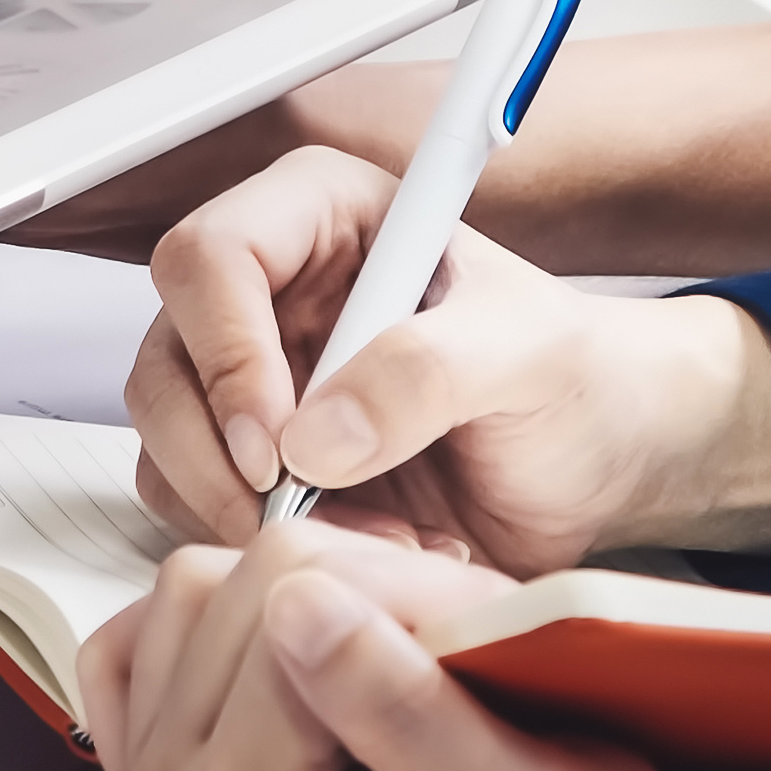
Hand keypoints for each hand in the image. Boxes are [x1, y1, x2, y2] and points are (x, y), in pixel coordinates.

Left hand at [80, 520, 770, 770]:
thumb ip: (408, 713)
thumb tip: (298, 604)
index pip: (287, 596)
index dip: (407, 592)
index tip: (481, 639)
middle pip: (229, 582)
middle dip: (360, 589)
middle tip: (452, 652)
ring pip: (197, 582)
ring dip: (311, 591)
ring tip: (401, 657)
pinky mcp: (167, 747)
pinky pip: (165, 618)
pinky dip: (247, 608)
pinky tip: (324, 650)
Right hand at [126, 148, 770, 565]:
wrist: (608, 466)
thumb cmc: (582, 381)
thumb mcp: (528, 357)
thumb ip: (425, 373)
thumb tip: (309, 437)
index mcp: (322, 217)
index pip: (209, 257)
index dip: (226, 350)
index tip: (278, 443)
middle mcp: (268, 292)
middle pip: (165, 359)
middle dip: (215, 451)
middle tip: (292, 513)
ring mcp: (250, 380)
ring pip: (162, 441)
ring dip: (236, 508)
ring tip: (358, 541)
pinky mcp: (252, 462)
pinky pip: (191, 504)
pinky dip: (251, 544)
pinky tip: (351, 553)